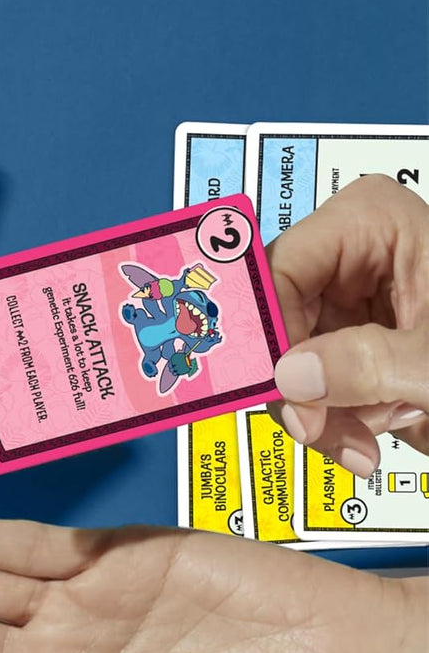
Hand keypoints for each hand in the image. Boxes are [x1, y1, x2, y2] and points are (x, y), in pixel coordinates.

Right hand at [267, 173, 428, 476]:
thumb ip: (370, 364)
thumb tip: (293, 373)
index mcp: (374, 223)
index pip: (282, 269)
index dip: (271, 334)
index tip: (278, 388)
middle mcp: (350, 258)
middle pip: (277, 324)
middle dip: (302, 387)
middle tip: (323, 429)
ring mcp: (346, 305)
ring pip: (287, 365)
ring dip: (326, 413)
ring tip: (381, 428)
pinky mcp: (348, 347)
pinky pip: (310, 387)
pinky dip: (336, 420)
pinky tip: (380, 426)